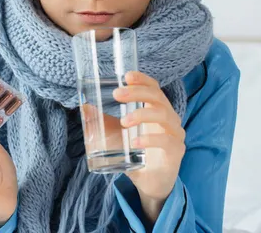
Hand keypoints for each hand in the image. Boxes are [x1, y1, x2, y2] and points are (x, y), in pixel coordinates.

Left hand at [113, 71, 186, 219]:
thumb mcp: (116, 136)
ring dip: (142, 114)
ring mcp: (175, 134)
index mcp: (156, 110)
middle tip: (117, 95)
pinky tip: (135, 142)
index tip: (126, 76)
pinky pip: (166, 141)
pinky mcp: (176, 151)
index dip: (142, 79)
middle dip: (137, 93)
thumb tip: (84, 107)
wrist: (150, 183)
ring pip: (163, 115)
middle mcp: (169, 118)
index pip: (154, 88)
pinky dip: (150, 139)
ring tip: (124, 121)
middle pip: (158, 98)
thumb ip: (103, 122)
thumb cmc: (136, 153)